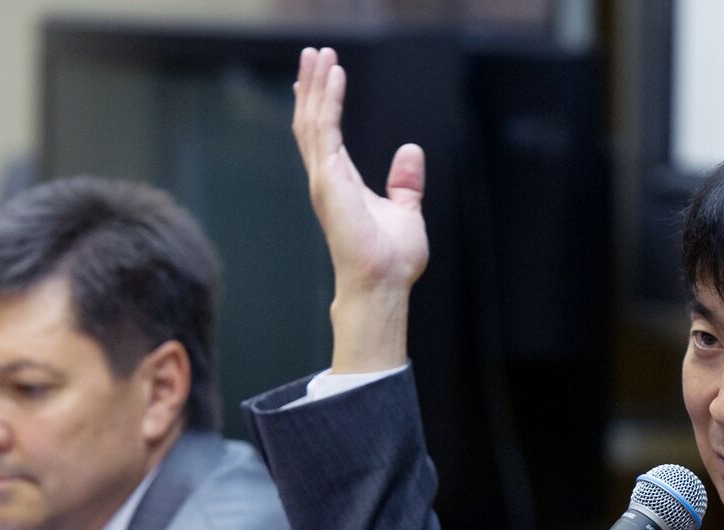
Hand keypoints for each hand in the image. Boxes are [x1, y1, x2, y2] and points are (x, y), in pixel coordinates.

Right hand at [293, 47, 427, 372]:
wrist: (383, 283)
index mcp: (342, 184)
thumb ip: (405, 182)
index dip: (322, 104)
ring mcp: (324, 179)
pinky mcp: (329, 180)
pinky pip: (326, 130)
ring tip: (317, 54)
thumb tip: (411, 151)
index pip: (326, 136)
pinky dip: (328, 101)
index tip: (323, 77)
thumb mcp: (406, 211)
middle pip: (312, 122)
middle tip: (313, 53)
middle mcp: (327, 179)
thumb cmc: (392, 260)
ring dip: (315, 85)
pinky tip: (334, 76)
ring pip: (312, 121)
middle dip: (312, 86)